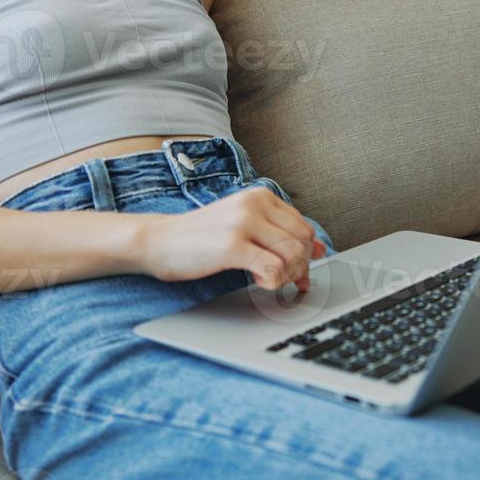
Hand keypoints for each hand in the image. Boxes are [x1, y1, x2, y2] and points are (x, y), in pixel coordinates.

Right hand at [138, 186, 326, 291]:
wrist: (159, 241)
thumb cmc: (201, 238)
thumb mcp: (243, 225)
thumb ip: (278, 233)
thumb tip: (321, 249)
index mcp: (260, 196)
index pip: (303, 227)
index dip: (307, 254)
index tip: (299, 272)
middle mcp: (254, 204)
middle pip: (302, 242)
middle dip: (300, 268)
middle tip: (288, 283)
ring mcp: (242, 223)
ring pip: (291, 254)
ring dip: (287, 276)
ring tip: (270, 281)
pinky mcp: (231, 245)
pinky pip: (271, 268)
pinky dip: (273, 281)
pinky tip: (259, 282)